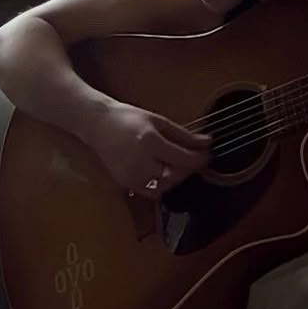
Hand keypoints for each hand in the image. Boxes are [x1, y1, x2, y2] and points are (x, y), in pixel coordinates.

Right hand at [91, 102, 210, 197]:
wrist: (98, 125)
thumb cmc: (129, 118)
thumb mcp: (159, 121)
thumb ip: (184, 135)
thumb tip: (207, 143)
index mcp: (149, 142)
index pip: (183, 159)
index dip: (199, 159)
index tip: (209, 154)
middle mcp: (140, 163)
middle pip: (175, 175)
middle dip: (189, 168)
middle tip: (196, 158)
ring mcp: (132, 176)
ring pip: (165, 186)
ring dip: (177, 177)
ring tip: (180, 164)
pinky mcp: (126, 184)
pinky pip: (151, 191)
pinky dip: (162, 184)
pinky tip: (164, 171)